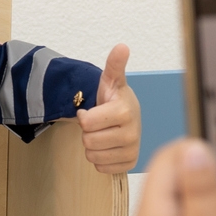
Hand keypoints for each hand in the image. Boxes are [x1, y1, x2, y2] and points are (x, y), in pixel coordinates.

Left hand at [77, 44, 141, 173]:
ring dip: (92, 146)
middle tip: (98, 124)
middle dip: (88, 132)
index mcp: (124, 112)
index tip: (92, 110)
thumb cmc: (114, 100)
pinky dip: (100, 158)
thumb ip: (114, 65)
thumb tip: (121, 47)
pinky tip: (108, 146)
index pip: (86, 123)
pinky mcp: (129, 164)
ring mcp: (132, 150)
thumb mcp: (111, 81)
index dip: (84, 117)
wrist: (127, 116)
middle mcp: (132, 133)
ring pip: (92, 156)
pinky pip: (101, 168)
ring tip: (103, 134)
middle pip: (88, 141)